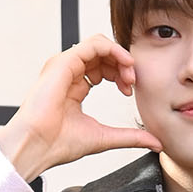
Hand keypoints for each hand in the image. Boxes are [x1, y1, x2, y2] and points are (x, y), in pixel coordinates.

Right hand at [0, 33, 162, 179]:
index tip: (129, 90)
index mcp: (74, 88)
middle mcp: (68, 74)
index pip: (102, 69)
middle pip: (102, 55)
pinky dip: (112, 49)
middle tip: (132, 82)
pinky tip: (123, 63)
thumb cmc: (58, 144)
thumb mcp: (105, 137)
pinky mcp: (63, 63)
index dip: (120, 74)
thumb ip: (130, 137)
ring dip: (120, 56)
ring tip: (129, 74)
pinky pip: (92, 44)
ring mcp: (64, 66)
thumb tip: (155, 142)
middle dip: (122, 65)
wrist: (37, 146)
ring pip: (99, 45)